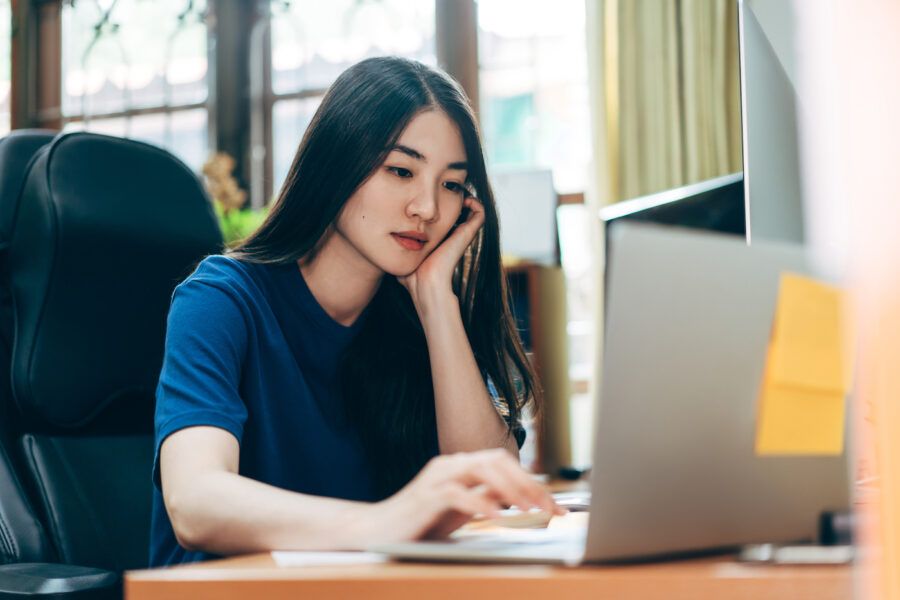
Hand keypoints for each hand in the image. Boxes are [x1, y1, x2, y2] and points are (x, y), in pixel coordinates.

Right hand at [358, 449, 565, 544]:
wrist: (377, 530)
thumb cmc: (421, 522)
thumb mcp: (462, 510)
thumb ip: (487, 499)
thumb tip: (523, 498)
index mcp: (461, 466)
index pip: (504, 464)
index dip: (533, 483)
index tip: (555, 506)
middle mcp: (450, 464)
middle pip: (497, 460)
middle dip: (528, 483)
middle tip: (548, 507)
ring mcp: (437, 477)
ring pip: (481, 468)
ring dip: (509, 488)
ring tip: (528, 508)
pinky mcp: (426, 496)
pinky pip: (458, 492)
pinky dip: (480, 503)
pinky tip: (495, 516)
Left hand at [397, 196, 484, 309]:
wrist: (425, 284)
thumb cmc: (412, 276)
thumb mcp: (403, 257)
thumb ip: (397, 250)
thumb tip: (385, 246)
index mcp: (439, 240)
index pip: (445, 219)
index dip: (441, 206)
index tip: (432, 197)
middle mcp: (452, 236)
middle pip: (459, 212)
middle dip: (455, 198)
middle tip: (445, 190)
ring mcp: (461, 235)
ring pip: (473, 211)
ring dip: (467, 197)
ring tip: (457, 191)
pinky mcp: (467, 234)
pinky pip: (480, 213)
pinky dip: (476, 202)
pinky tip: (464, 198)